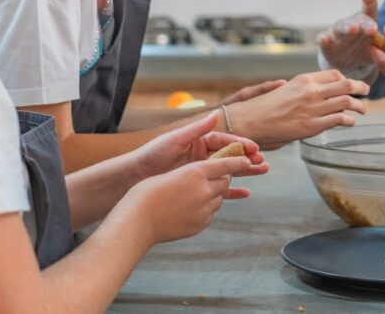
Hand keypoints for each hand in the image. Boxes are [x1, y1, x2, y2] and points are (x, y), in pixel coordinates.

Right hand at [126, 155, 256, 244]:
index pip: (226, 163)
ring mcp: (204, 209)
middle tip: (216, 176)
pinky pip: (210, 214)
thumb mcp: (172, 173)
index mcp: (196, 171)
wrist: (137, 221)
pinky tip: (189, 209)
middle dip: (222, 178)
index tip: (247, 160)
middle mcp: (204, 190)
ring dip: (212, 194)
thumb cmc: (147, 192)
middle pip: (225, 181)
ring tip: (195, 194)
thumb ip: (193, 172)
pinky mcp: (200, 224)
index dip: (238, 161)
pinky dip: (204, 209)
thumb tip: (207, 173)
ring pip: (218, 198)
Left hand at [132, 112, 267, 179]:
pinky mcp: (198, 186)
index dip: (241, 144)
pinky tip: (246, 192)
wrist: (134, 178)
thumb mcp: (175, 140)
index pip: (225, 141)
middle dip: (248, 158)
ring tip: (262, 171)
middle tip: (264, 162)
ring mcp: (202, 171)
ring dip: (246, 172)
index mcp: (199, 141)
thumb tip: (216, 114)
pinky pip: (220, 189)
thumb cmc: (152, 155)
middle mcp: (203, 155)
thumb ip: (197, 129)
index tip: (254, 148)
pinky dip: (233, 191)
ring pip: (229, 171)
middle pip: (232, 155)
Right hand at [227, 70, 369, 146]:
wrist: (253, 120)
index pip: (335, 74)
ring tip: (363, 109)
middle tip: (366, 91)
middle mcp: (311, 91)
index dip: (346, 79)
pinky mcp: (312, 126)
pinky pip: (339, 120)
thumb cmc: (268, 105)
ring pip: (347, 102)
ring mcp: (313, 108)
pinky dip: (349, 120)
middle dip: (361, 88)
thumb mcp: (287, 88)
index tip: (350, 84)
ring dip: (360, 106)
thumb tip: (320, 88)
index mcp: (305, 79)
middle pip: (346, 85)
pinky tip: (350, 122)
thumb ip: (305, 87)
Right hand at [316, 0, 379, 68]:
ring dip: (346, 28)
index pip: (369, 9)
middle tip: (371, 27)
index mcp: (366, 22)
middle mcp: (351, 24)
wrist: (349, 63)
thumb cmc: (366, 49)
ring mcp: (337, 33)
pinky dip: (322, 39)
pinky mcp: (326, 43)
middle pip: (357, 21)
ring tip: (353, 29)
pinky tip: (324, 39)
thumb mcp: (379, 48)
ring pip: (340, 27)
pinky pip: (322, 39)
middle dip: (363, 23)